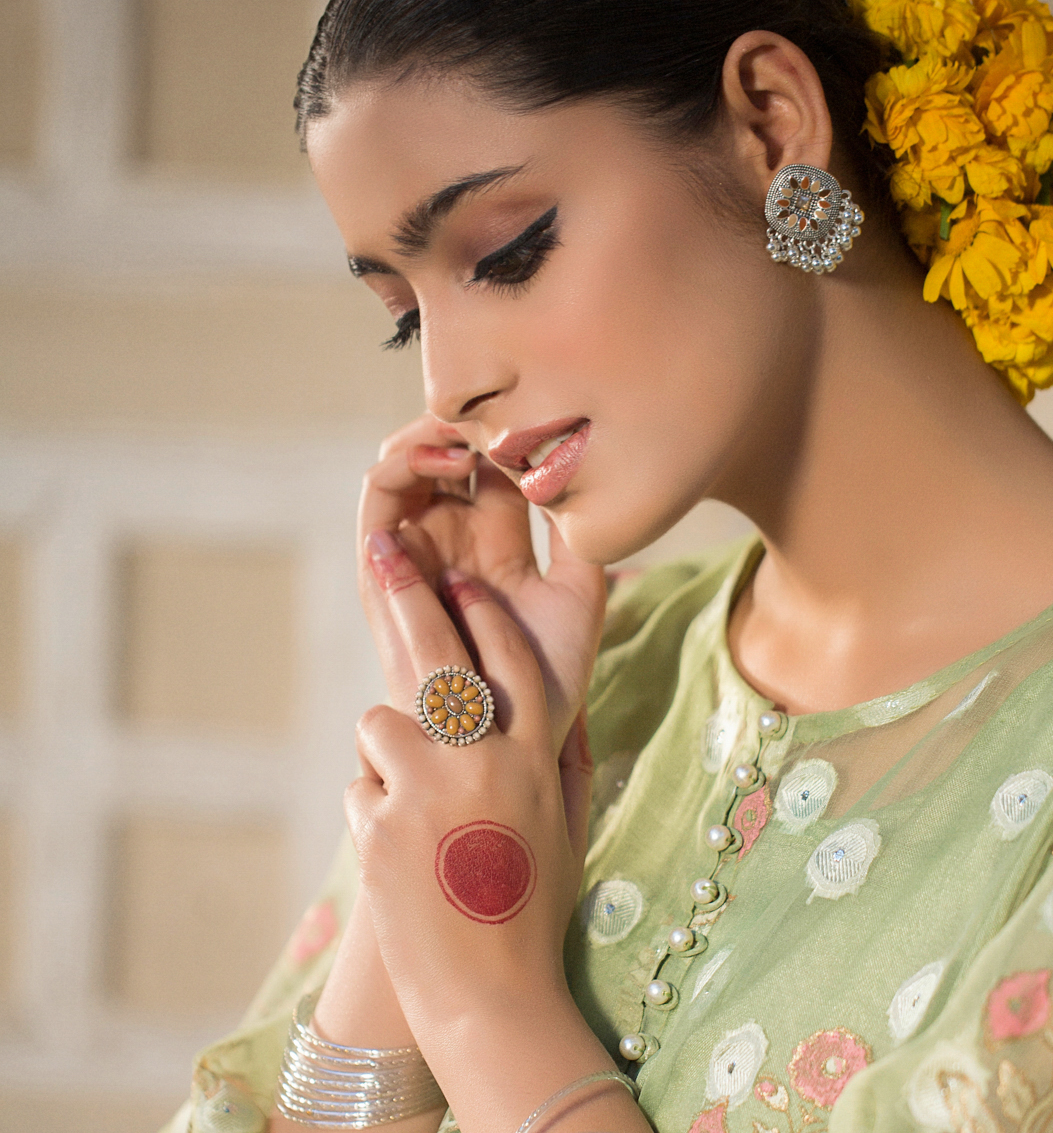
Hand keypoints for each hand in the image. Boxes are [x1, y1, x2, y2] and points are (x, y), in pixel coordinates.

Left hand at [346, 529, 594, 1030]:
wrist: (491, 996)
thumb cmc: (533, 917)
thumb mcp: (567, 833)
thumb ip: (564, 765)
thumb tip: (564, 710)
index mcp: (541, 759)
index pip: (515, 662)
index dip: (485, 615)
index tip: (461, 579)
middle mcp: (489, 762)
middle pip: (440, 656)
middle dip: (408, 595)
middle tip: (381, 545)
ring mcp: (432, 790)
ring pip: (381, 725)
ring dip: (387, 756)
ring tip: (416, 821)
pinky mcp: (382, 824)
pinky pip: (361, 788)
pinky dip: (374, 815)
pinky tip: (403, 863)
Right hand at [357, 414, 606, 746]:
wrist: (508, 736)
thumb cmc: (548, 678)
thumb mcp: (582, 592)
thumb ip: (582, 532)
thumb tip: (595, 461)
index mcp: (498, 537)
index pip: (491, 458)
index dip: (507, 424)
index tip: (543, 404)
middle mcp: (453, 537)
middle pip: (442, 450)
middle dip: (465, 414)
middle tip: (503, 397)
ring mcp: (417, 550)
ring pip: (405, 464)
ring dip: (432, 431)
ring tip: (473, 423)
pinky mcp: (387, 568)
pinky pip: (377, 502)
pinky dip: (403, 465)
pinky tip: (452, 457)